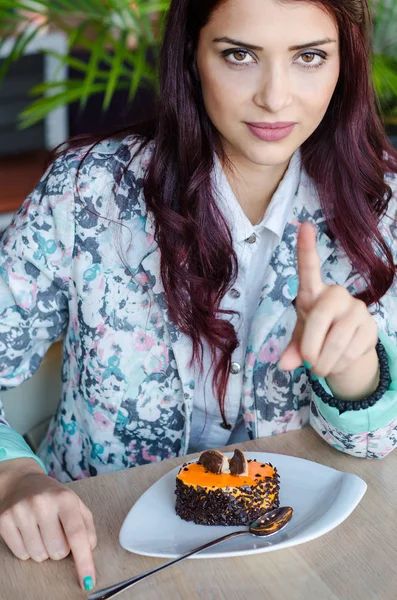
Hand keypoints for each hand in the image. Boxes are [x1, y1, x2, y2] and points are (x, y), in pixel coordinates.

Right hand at [0, 458, 96, 589]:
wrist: (22, 482)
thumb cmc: (53, 496)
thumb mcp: (75, 504)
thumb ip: (87, 526)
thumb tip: (89, 548)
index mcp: (65, 498)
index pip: (77, 534)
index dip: (84, 560)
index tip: (88, 581)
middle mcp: (42, 503)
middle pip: (58, 551)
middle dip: (60, 549)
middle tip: (56, 531)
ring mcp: (21, 511)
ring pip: (39, 556)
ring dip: (43, 550)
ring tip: (41, 530)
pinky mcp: (5, 520)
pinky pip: (21, 554)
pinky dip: (27, 549)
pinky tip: (28, 531)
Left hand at [278, 223, 378, 394]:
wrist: (344, 352)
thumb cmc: (316, 337)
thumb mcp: (299, 341)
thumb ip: (292, 349)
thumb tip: (285, 364)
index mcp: (313, 293)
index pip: (308, 268)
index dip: (306, 248)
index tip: (304, 225)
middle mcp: (336, 295)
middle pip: (319, 318)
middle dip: (310, 348)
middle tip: (308, 364)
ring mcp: (356, 309)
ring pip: (336, 340)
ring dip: (324, 362)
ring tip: (320, 367)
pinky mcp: (370, 326)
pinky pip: (350, 350)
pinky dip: (339, 364)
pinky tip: (338, 362)